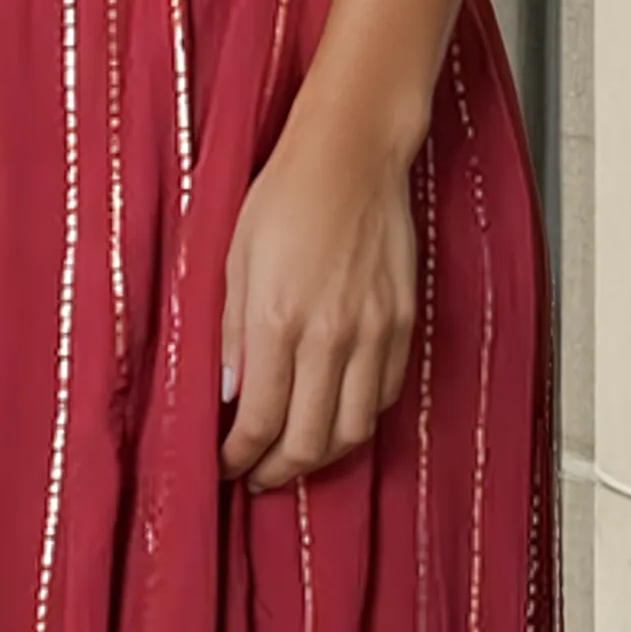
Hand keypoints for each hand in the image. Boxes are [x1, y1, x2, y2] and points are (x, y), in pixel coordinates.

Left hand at [218, 95, 419, 491]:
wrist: (351, 155)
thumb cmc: (284, 196)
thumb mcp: (233, 261)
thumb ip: (230, 334)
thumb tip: (228, 394)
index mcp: (278, 320)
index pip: (258, 420)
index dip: (239, 456)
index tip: (227, 464)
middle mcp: (330, 335)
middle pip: (309, 441)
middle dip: (278, 471)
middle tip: (258, 476)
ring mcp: (374, 332)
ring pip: (354, 430)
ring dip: (322, 456)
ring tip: (297, 456)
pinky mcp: (404, 323)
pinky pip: (385, 395)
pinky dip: (359, 418)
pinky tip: (336, 414)